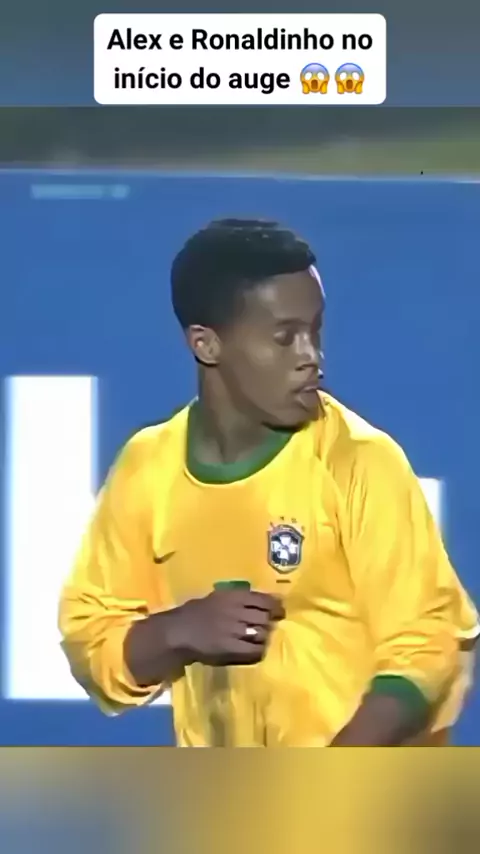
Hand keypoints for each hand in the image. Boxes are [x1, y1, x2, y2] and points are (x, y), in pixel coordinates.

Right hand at [169, 589, 284, 666]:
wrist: (179, 631)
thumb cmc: (197, 612)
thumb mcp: (218, 597)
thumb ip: (239, 598)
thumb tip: (264, 601)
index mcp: (233, 596)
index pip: (263, 599)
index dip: (275, 605)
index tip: (280, 609)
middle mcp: (236, 611)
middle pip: (265, 617)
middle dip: (270, 622)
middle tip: (269, 626)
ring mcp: (234, 630)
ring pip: (261, 633)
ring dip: (264, 636)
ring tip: (260, 637)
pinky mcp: (231, 648)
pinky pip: (254, 650)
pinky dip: (259, 649)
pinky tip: (255, 649)